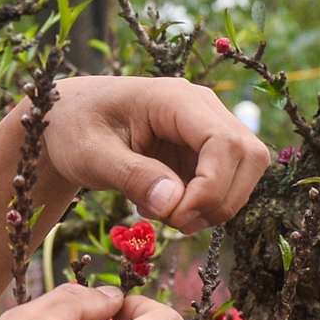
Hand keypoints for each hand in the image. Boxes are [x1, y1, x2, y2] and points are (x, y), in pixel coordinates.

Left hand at [39, 76, 272, 235]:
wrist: (70, 122)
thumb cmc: (74, 129)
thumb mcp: (89, 155)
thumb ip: (129, 176)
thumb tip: (171, 203)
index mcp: (174, 98)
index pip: (224, 141)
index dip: (212, 187)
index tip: (176, 216)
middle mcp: (202, 108)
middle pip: (249, 156)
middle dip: (218, 201)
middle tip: (170, 221)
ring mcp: (209, 128)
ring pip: (246, 172)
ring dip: (213, 206)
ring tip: (162, 213)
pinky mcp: (206, 151)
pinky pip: (227, 183)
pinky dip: (204, 206)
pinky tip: (165, 206)